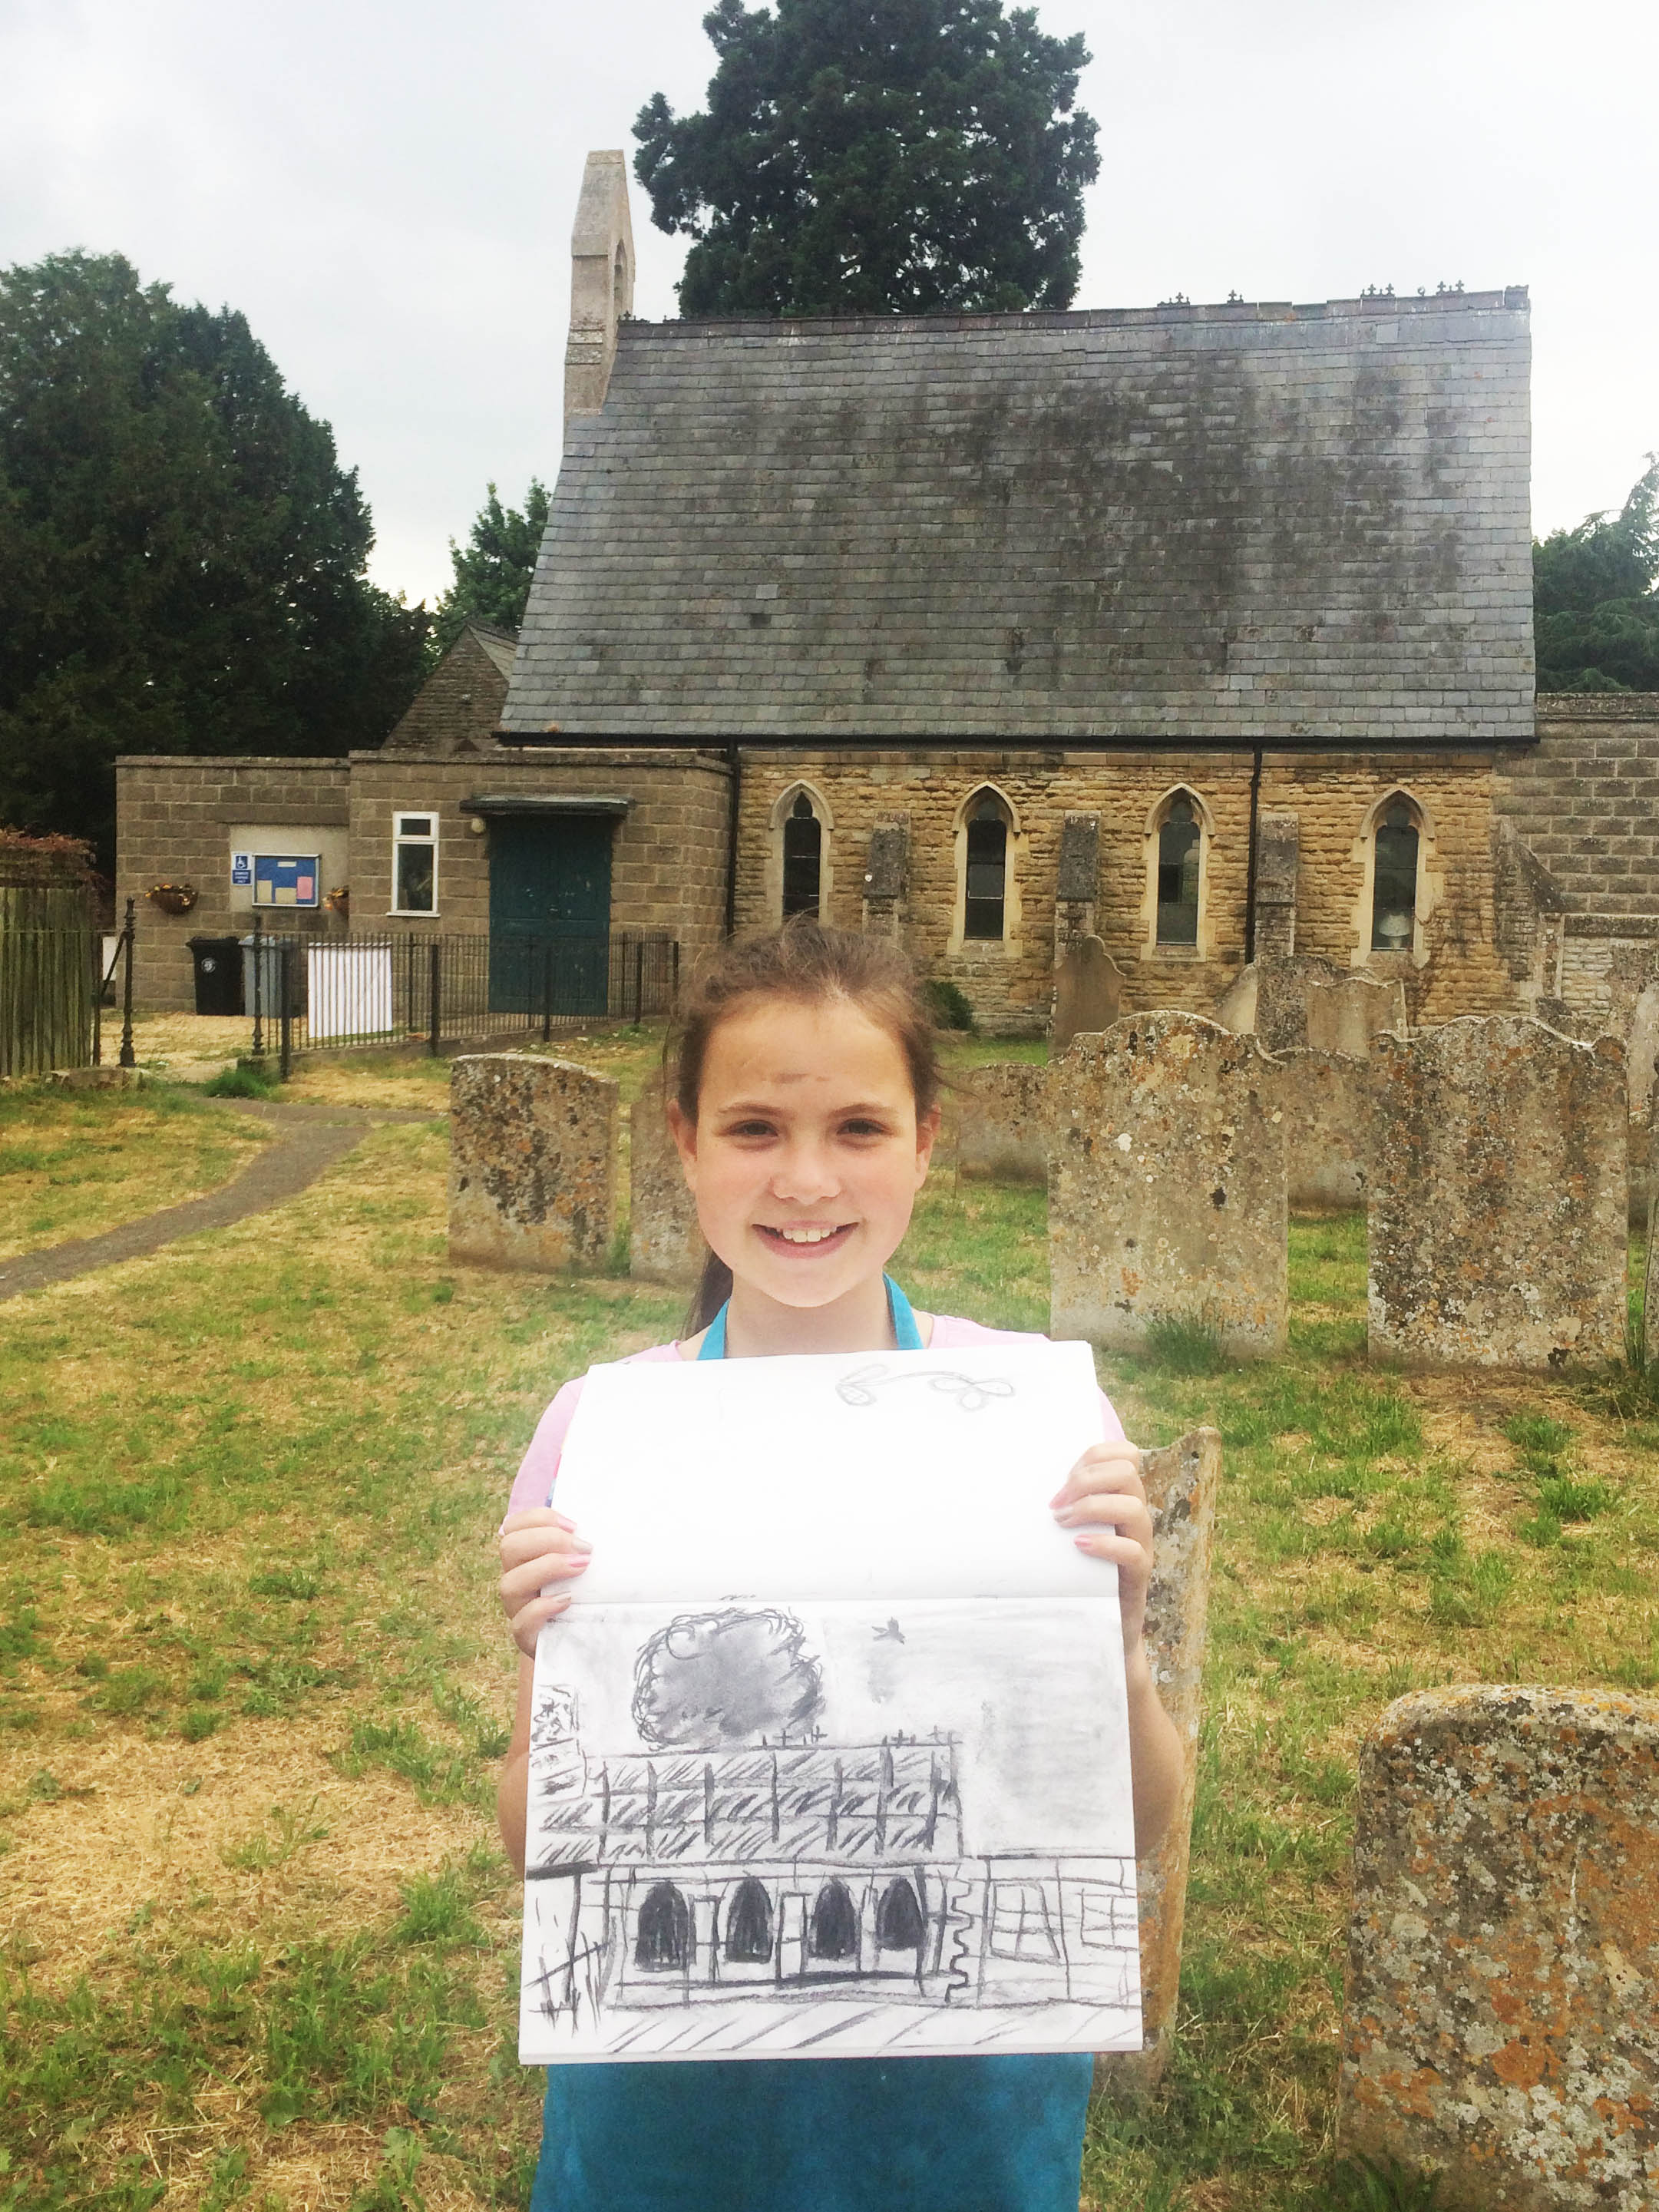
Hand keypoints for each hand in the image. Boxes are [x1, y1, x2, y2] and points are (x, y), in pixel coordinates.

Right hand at [498, 1507, 591, 1656]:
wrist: (581, 1643)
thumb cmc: (585, 1597)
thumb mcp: (585, 1567)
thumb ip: (584, 1545)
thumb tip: (609, 1520)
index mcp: (525, 1557)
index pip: (514, 1526)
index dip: (540, 1518)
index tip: (574, 1525)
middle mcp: (516, 1579)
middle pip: (509, 1548)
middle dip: (548, 1540)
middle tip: (585, 1548)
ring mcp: (517, 1609)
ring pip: (508, 1584)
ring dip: (548, 1568)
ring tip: (582, 1567)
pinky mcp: (526, 1637)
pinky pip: (521, 1623)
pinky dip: (542, 1608)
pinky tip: (568, 1600)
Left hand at [1050, 1442, 1153, 1654]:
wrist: (1095, 1625)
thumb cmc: (1073, 1571)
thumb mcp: (1066, 1529)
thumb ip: (1060, 1504)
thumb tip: (1016, 1480)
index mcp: (1120, 1497)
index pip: (1125, 1454)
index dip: (1095, 1455)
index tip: (1063, 1476)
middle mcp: (1134, 1515)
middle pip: (1127, 1472)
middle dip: (1086, 1480)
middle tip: (1055, 1504)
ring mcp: (1140, 1543)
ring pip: (1133, 1507)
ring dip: (1091, 1507)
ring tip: (1062, 1522)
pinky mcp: (1139, 1574)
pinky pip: (1133, 1551)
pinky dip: (1104, 1544)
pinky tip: (1079, 1546)